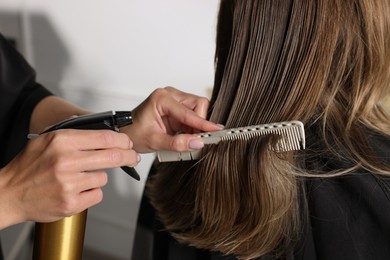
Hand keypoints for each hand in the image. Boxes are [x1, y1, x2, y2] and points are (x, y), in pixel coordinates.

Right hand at [0, 129, 138, 228]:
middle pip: (112, 157)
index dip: (122, 140)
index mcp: (61, 141)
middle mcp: (65, 161)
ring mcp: (68, 184)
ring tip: (78, 178)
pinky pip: (97, 195)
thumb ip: (74, 135)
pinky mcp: (71, 203)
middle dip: (128, 156)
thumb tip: (104, 133)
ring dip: (97, 177)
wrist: (9, 193)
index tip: (128, 143)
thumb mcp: (47, 140)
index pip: (105, 137)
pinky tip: (76, 190)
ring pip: (103, 178)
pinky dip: (90, 193)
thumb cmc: (29, 167)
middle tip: (133, 158)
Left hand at [124, 87, 221, 152]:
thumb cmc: (133, 133)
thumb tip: (197, 143)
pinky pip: (192, 116)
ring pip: (198, 111)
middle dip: (199, 124)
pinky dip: (192, 128)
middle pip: (198, 105)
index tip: (216, 131)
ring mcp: (174, 100)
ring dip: (196, 127)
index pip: (189, 111)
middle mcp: (170, 95)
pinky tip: (184, 136)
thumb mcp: (155, 142)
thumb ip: (177, 144)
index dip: (203, 124)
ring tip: (185, 140)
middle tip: (194, 140)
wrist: (124, 134)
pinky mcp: (177, 108)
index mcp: (162, 98)